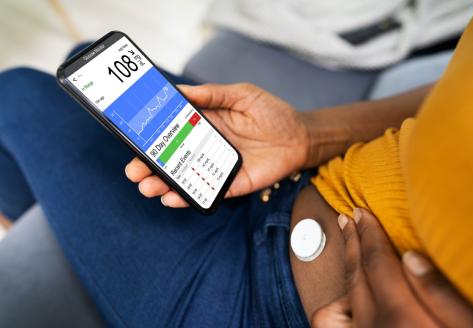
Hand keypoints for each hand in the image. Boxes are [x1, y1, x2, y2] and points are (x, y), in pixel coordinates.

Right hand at [125, 83, 308, 206]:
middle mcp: (207, 147)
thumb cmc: (272, 112)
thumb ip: (213, 94)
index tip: (133, 139)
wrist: (300, 136)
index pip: (172, 131)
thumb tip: (180, 91)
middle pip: (172, 158)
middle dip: (150, 165)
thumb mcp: (242, 95)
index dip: (152, 137)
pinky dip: (189, 197)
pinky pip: (207, 192)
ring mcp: (217, 167)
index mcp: (205, 124)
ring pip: (184, 178)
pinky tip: (172, 198)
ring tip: (146, 186)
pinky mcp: (232, 184)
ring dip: (163, 184)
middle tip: (133, 171)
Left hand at [312, 209, 472, 326]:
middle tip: (347, 217)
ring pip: (340, 296)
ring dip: (345, 268)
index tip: (360, 211)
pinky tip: (347, 298)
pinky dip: (335, 308)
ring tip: (347, 245)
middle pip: (355, 273)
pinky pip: (331, 325)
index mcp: (400, 317)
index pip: (376, 262)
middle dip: (351, 241)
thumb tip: (411, 256)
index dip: (368, 233)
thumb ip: (441, 295)